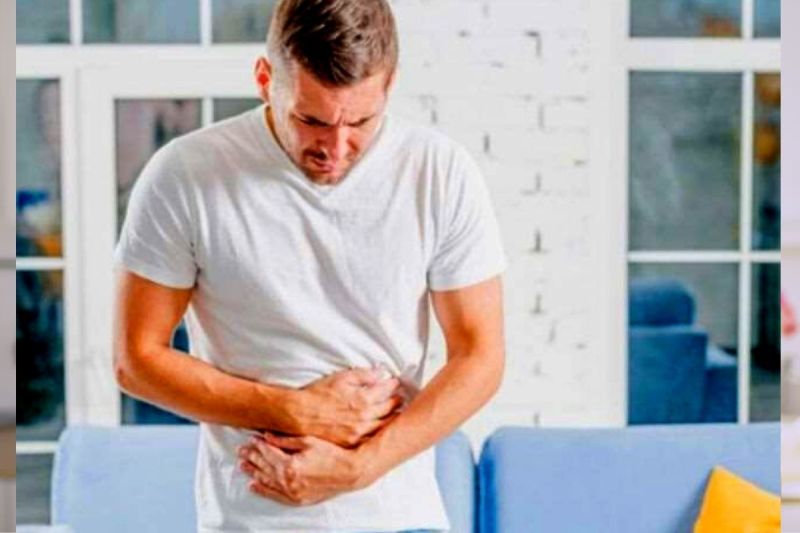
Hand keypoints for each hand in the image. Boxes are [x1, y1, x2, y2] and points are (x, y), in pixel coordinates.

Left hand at [237, 431, 375, 505]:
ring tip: (243, 465)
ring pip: (267, 481)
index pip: (268, 453)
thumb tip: (266, 436)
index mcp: (290, 465)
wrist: (350, 473)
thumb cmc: (333, 455)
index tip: (251, 439)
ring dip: (254, 472)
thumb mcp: (309, 441)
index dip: (257, 445)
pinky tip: (254, 485)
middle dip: (252, 457)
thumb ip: (285, 440)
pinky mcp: (298, 499)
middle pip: (264, 467)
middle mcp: (289, 481)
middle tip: (241, 451)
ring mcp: (293, 492)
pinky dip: (264, 490)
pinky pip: (276, 496)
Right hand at [288, 366, 405, 446]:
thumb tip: (381, 373)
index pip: (387, 391)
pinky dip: (379, 433)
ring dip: (391, 418)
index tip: (395, 382)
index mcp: (363, 399)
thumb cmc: (318, 394)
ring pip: (384, 426)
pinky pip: (372, 439)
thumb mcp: (341, 378)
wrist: (299, 415)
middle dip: (396, 401)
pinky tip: (381, 429)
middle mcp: (364, 418)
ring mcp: (359, 433)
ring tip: (395, 413)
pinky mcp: (351, 443)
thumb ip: (364, 375)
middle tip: (399, 397)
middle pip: (389, 409)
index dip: (392, 385)